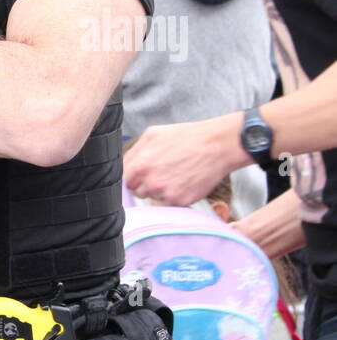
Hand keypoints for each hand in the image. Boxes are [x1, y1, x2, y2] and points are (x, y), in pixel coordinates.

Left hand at [124, 114, 246, 206]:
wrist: (218, 145)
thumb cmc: (186, 136)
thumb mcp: (153, 135)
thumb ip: (133, 153)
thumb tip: (122, 167)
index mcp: (140, 165)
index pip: (124, 181)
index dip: (132, 177)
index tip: (140, 174)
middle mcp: (151, 182)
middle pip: (137, 192)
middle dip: (145, 184)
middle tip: (162, 172)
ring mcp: (166, 194)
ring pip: (152, 198)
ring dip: (159, 191)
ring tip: (175, 175)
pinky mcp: (181, 202)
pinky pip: (169, 204)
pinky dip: (175, 196)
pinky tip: (184, 182)